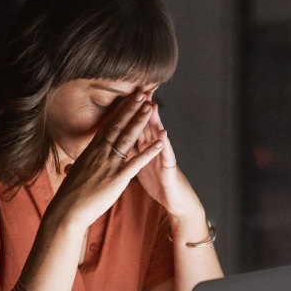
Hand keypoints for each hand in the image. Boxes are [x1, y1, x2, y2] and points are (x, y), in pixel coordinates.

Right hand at [48, 93, 163, 227]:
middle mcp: (100, 153)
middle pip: (119, 126)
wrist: (67, 210)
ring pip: (128, 138)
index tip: (128, 98)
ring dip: (141, 122)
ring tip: (151, 108)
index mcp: (91, 150)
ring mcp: (109, 164)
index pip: (108, 125)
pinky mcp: (117, 178)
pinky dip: (149, 151)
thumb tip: (73, 165)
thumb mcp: (74, 174)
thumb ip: (80, 166)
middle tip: (143, 94)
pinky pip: (137, 162)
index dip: (120, 110)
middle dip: (132, 109)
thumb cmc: (69, 195)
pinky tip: (160, 142)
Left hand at [132, 103, 204, 224]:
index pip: (135, 126)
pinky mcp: (169, 168)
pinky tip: (163, 134)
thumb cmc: (157, 182)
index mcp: (144, 147)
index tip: (122, 97)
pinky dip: (164, 145)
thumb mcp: (139, 165)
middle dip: (142, 110)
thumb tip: (116, 141)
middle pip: (146, 126)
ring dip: (155, 121)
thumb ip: (130, 151)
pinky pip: (167, 155)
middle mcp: (154, 148)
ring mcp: (163, 156)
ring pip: (158, 136)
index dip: (129, 113)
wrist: (174, 199)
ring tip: (152, 105)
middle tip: (138, 91)